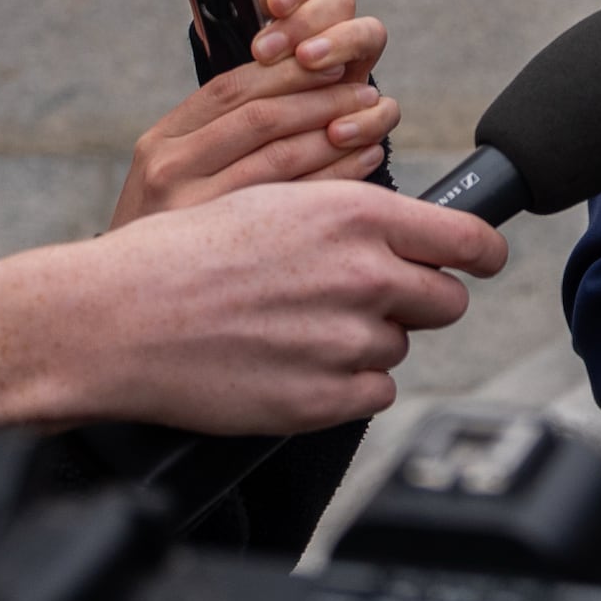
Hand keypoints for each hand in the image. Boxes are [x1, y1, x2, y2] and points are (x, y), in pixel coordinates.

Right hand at [0, 180, 503, 432]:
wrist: (118, 318)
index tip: (482, 261)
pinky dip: (345, 386)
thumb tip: (407, 231)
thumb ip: (352, 217)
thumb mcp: (277, 200)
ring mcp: (348, 342)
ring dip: (365, 343)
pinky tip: (293, 365)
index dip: (482, 254)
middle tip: (361, 300)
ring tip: (295, 329)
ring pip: (399, 348)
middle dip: (416, 301)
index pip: (468, 240)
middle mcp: (366, 276)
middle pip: (446, 301)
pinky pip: (373, 395)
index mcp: (358, 216)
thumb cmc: (184, 255)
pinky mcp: (325, 400)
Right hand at [111, 0, 396, 229]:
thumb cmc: (171, 234)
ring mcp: (191, 211)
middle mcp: (170, 169)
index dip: (289, 72)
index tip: (334, 63)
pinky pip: (294, 201)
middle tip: (366, 92)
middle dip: (322, 99)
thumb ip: (220, 133)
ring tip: (371, 122)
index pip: (231, 88)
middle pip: (261, 117)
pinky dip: (336, 176)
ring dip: (336, 133)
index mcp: (162, 140)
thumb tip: (294, 84)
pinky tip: (363, 163)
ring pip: (281, 156)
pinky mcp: (220, 249)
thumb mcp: (175, 175)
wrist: (129, 307)